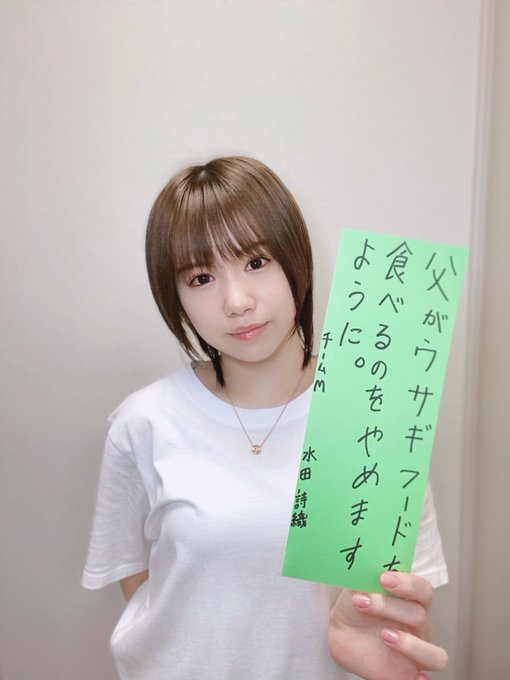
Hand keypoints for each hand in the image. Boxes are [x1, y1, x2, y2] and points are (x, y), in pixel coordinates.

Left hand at [328, 571, 447, 679]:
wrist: (340, 631)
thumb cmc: (355, 605)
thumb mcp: (356, 587)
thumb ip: (365, 576)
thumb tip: (365, 563)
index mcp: (411, 600)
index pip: (423, 589)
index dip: (407, 583)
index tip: (383, 578)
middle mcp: (419, 625)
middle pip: (420, 615)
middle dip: (390, 607)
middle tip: (364, 601)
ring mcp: (415, 651)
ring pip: (435, 655)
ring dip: (411, 645)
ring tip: (384, 635)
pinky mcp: (405, 674)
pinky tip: (415, 677)